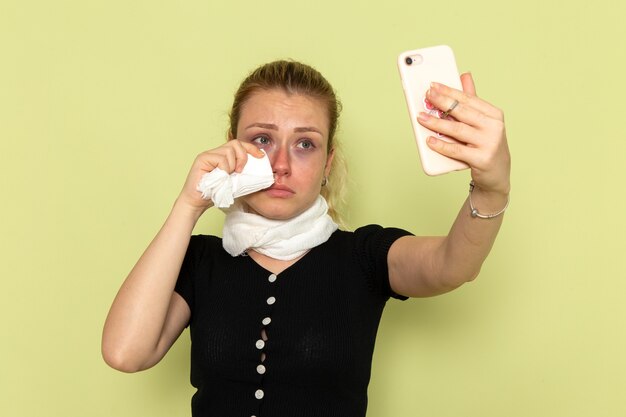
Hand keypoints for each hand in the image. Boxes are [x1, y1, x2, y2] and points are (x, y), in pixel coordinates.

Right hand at [177, 140, 264, 212]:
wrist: (197, 203)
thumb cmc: (214, 194)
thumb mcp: (234, 182)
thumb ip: (242, 173)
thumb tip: (259, 171)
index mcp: (223, 156)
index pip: (239, 145)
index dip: (251, 148)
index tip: (261, 156)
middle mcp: (215, 153)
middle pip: (235, 143)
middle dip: (243, 156)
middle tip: (240, 171)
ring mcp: (208, 154)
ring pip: (229, 151)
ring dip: (231, 166)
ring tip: (226, 177)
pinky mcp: (202, 159)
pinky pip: (221, 159)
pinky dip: (224, 169)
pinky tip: (219, 177)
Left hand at [417, 73, 510, 195]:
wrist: (497, 174)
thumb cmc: (485, 144)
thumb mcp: (482, 121)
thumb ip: (472, 100)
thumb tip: (464, 75)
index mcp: (494, 114)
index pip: (468, 99)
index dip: (449, 91)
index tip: (433, 85)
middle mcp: (494, 127)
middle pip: (462, 111)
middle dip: (442, 102)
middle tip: (426, 96)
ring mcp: (489, 143)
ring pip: (457, 130)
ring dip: (437, 123)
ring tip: (421, 117)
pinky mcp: (482, 159)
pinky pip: (457, 150)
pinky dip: (441, 145)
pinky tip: (429, 140)